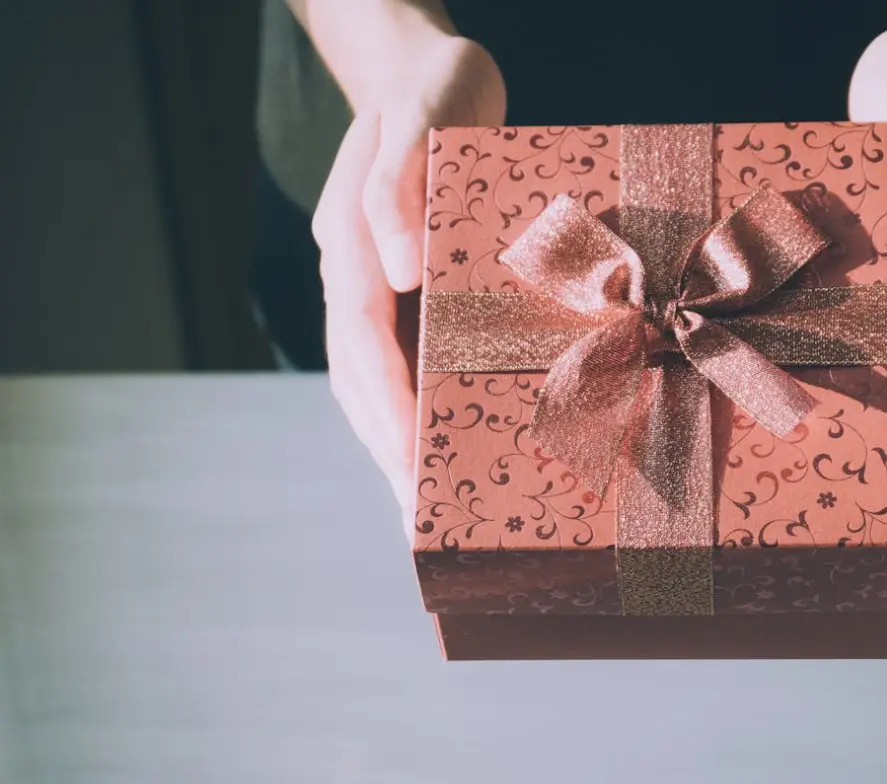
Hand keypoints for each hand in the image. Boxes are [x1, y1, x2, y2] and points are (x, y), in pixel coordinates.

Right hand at [312, 37, 505, 540]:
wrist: (428, 77)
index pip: (363, 342)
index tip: (409, 469)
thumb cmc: (433, 93)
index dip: (387, 411)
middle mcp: (361, 275)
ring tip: (428, 510)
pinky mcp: (413, 290)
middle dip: (390, 453)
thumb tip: (400, 269)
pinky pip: (412, 358)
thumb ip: (396, 185)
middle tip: (421, 523)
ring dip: (400, 445)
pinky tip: (454, 443)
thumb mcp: (423, 117)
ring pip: (380, 379)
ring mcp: (382, 287)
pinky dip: (425, 408)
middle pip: (362, 379)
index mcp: (353, 244)